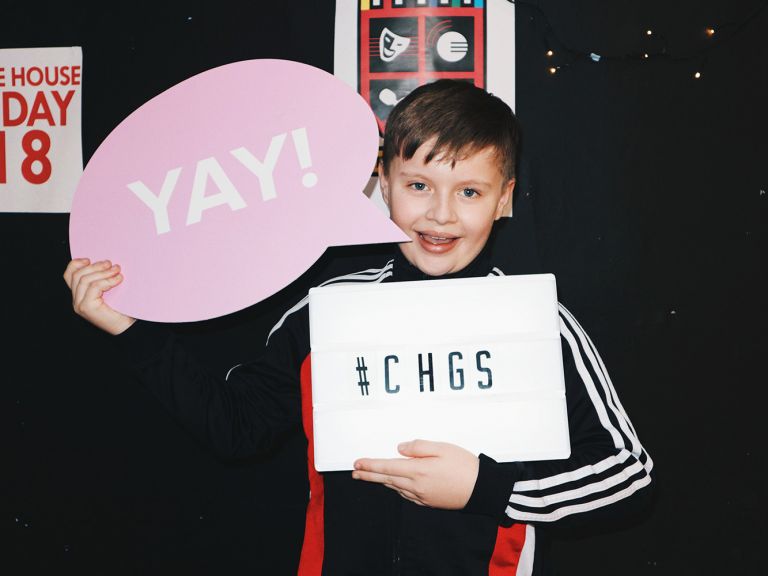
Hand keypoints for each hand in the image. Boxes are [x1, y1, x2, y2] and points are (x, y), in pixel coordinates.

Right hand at [63, 258, 135, 334]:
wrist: (128, 327)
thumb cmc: (122, 309)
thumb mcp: (110, 290)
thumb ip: (102, 279)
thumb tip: (106, 262)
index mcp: (79, 295)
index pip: (69, 276)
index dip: (76, 264)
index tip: (90, 259)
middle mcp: (76, 301)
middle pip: (77, 275)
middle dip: (95, 267)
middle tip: (111, 264)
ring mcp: (79, 305)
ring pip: (85, 280)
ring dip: (103, 272)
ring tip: (117, 270)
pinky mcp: (86, 308)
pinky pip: (94, 287)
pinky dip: (107, 281)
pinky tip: (118, 279)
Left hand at [352, 439, 478, 509]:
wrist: (481, 489)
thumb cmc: (464, 466)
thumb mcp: (442, 448)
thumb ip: (418, 447)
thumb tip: (400, 449)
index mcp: (418, 471)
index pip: (387, 467)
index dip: (370, 466)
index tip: (357, 463)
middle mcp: (416, 486)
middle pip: (386, 480)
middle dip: (369, 475)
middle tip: (355, 473)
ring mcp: (422, 496)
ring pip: (396, 488)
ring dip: (382, 482)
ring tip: (371, 476)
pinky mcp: (428, 502)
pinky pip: (406, 495)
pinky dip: (396, 488)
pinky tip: (395, 485)